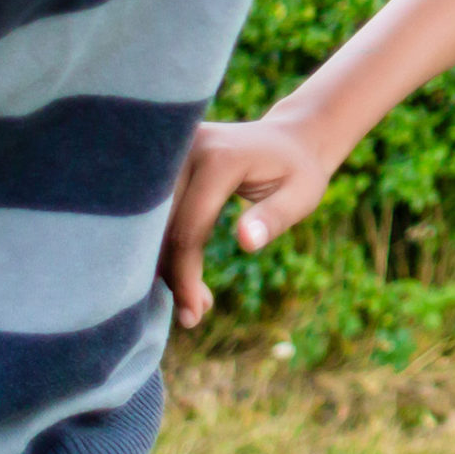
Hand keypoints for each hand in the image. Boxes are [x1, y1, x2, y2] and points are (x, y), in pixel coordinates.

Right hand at [156, 114, 334, 330]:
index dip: (186, 276)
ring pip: (153, 220)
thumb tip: (247, 243)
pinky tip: (184, 272)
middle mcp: (188, 146)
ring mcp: (173, 148)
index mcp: (220, 158)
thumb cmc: (299, 171)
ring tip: (194, 299)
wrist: (290, 138)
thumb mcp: (301, 195)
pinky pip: (156, 207)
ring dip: (166, 263)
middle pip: (162, 226)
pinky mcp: (166, 156)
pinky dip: (166, 243)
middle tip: (193, 315)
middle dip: (172, 274)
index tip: (194, 315)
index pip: (188, 228)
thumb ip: (273, 218)